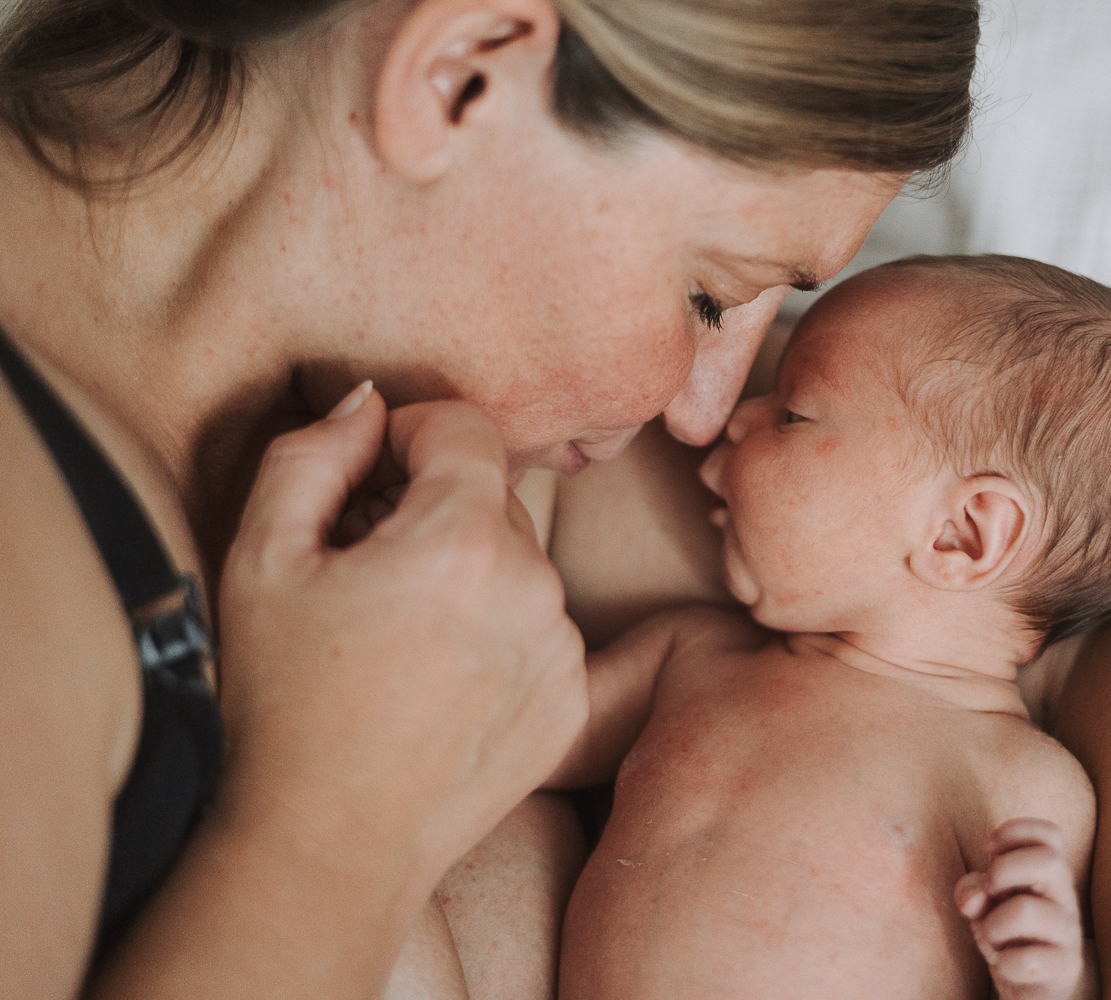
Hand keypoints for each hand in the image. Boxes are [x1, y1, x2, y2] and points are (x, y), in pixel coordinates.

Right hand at [216, 385, 587, 904]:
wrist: (329, 845)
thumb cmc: (282, 704)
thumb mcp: (262, 559)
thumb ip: (312, 455)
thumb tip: (367, 407)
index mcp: (466, 540)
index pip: (464, 425)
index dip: (406, 434)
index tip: (367, 477)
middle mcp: (537, 587)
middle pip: (492, 495)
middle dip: (431, 508)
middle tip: (366, 565)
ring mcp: (563, 649)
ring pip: (518, 565)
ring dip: (468, 573)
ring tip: (399, 635)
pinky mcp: (572, 701)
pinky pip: (540, 629)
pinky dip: (498, 634)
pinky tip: (437, 681)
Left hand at [955, 818, 1085, 999]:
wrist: (1031, 987)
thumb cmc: (1006, 933)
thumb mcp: (983, 904)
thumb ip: (972, 891)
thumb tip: (973, 900)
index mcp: (1049, 874)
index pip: (1050, 835)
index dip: (1015, 831)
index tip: (989, 848)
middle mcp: (1065, 898)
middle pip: (1048, 860)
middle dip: (1003, 869)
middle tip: (989, 890)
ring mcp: (1068, 934)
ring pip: (1025, 911)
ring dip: (992, 925)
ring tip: (992, 937)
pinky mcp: (1064, 968)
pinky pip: (1026, 960)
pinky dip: (1004, 963)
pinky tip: (1006, 965)